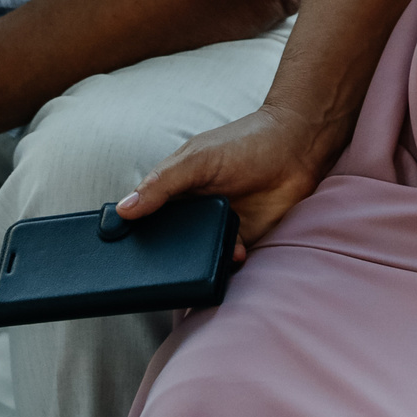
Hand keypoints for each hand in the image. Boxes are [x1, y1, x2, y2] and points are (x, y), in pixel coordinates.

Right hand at [114, 104, 330, 260]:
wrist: (296, 150)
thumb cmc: (245, 143)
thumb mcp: (196, 160)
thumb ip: (162, 184)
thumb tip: (125, 209)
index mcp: (174, 187)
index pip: (143, 214)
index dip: (132, 232)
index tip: (120, 255)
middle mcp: (192, 209)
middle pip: (168, 243)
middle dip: (165, 258)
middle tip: (158, 273)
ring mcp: (216, 226)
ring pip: (196, 256)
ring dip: (199, 262)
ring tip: (201, 263)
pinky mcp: (241, 240)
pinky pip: (226, 262)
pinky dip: (227, 263)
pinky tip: (234, 254)